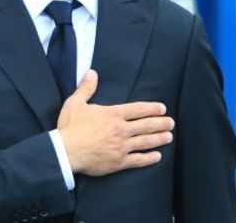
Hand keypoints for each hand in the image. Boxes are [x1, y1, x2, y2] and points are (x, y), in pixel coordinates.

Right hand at [57, 70, 173, 175]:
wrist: (65, 151)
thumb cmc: (70, 127)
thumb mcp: (75, 103)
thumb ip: (86, 88)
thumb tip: (91, 73)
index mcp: (112, 114)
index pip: (138, 109)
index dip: (152, 108)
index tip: (162, 108)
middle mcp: (121, 130)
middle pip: (147, 125)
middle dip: (161, 123)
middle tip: (170, 122)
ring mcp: (122, 146)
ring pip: (146, 141)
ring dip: (159, 138)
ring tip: (168, 136)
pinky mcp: (119, 162)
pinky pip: (139, 160)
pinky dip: (150, 158)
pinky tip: (157, 156)